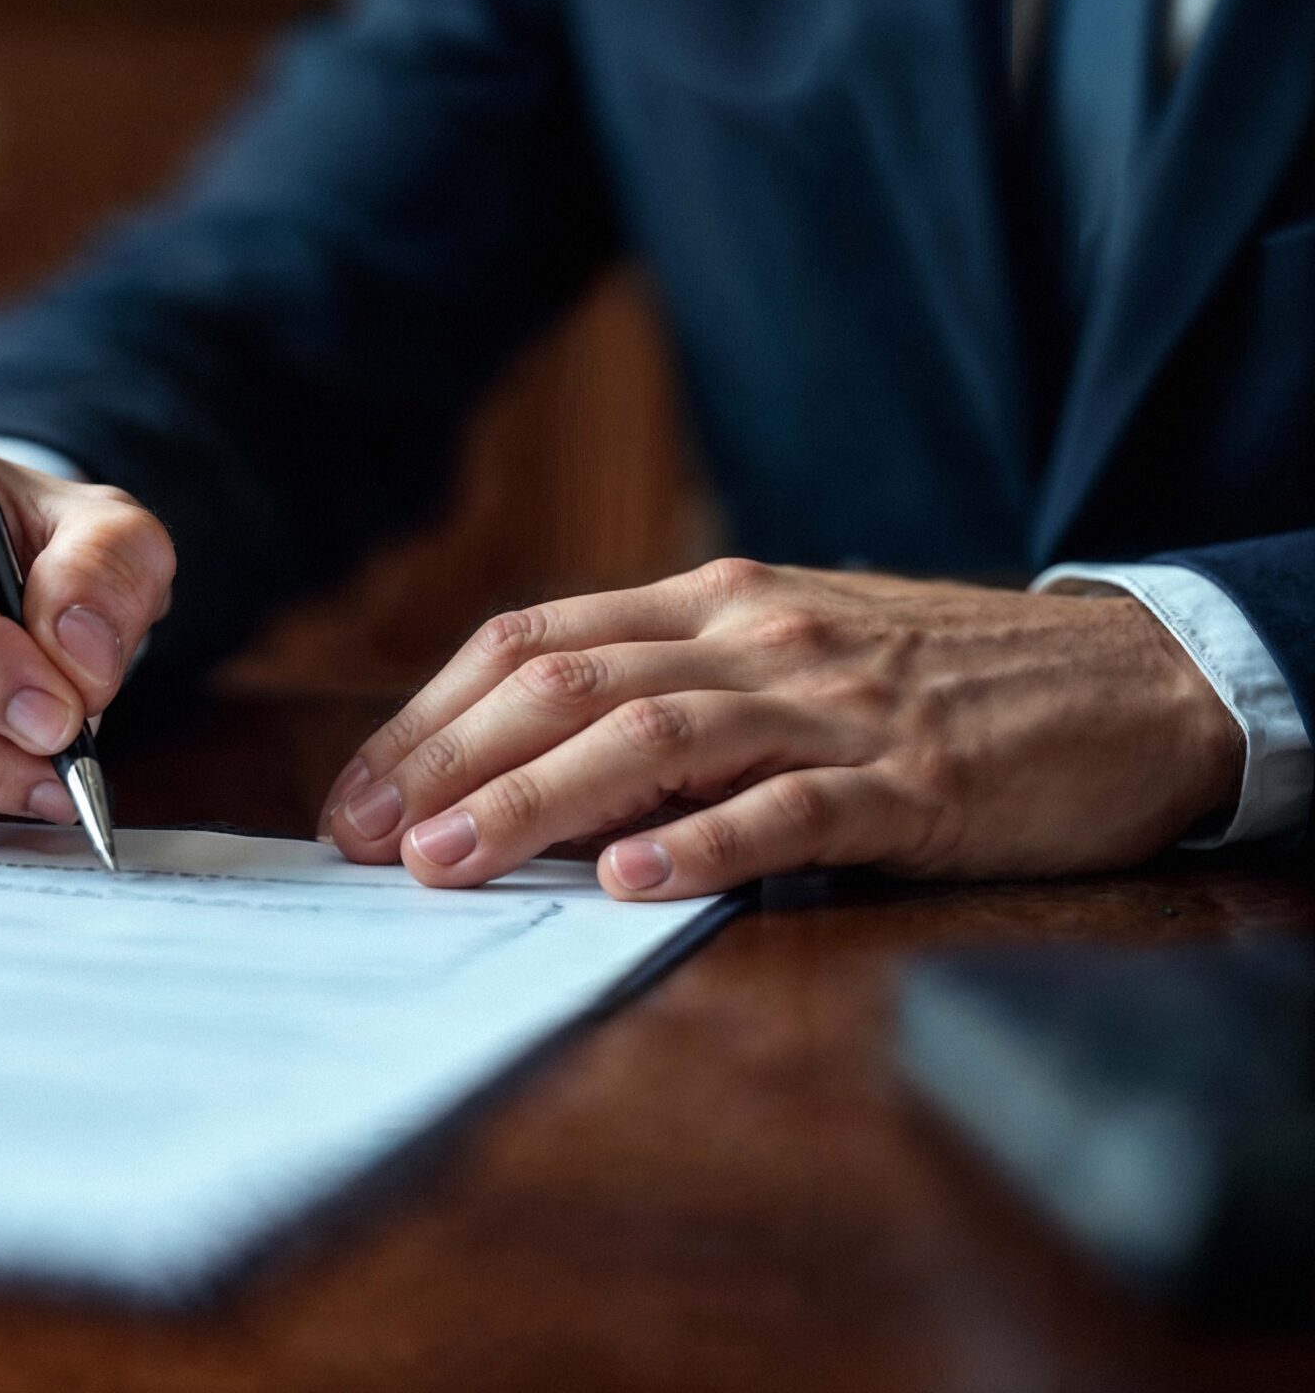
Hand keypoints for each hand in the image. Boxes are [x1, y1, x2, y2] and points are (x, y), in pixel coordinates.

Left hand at [320, 559, 1242, 898]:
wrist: (1129, 680)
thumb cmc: (933, 679)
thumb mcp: (784, 653)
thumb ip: (666, 690)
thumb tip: (517, 776)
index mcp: (711, 600)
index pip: (531, 642)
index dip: (428, 717)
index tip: (353, 798)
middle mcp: (754, 635)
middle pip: (565, 683)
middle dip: (446, 762)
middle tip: (364, 842)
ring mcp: (833, 704)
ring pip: (654, 735)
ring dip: (534, 802)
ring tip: (449, 864)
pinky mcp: (914, 783)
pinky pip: (790, 808)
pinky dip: (700, 843)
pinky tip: (627, 882)